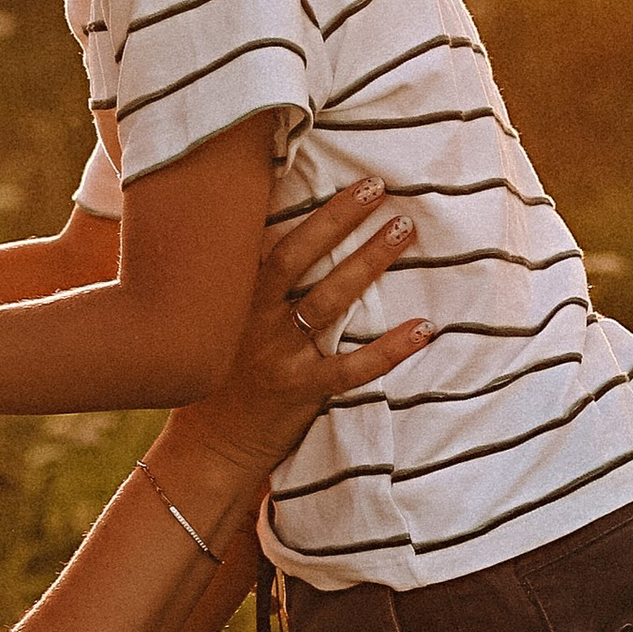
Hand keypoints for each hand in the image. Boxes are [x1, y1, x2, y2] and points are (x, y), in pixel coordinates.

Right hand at [173, 183, 430, 478]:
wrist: (207, 449)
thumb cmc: (220, 380)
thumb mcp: (221, 327)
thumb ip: (247, 288)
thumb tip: (280, 238)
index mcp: (235, 299)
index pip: (273, 242)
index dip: (314, 210)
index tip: (353, 182)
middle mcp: (254, 319)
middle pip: (300, 258)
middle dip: (341, 220)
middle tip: (381, 189)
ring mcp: (278, 355)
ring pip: (329, 300)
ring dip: (368, 261)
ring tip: (404, 229)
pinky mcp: (300, 392)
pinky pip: (352, 367)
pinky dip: (390, 348)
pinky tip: (425, 327)